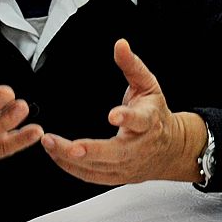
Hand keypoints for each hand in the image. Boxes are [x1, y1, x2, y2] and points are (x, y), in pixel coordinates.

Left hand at [41, 39, 205, 183]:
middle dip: (88, 150)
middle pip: (115, 153)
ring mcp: (128, 165)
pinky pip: (92, 176)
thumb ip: (131, 66)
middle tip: (63, 143)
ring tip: (49, 143)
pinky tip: (55, 155)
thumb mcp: (148, 86)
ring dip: (71, 158)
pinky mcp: (117, 176)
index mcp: (149, 122)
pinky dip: (72, 168)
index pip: (140, 120)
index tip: (113, 115)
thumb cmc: (156, 114)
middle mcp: (139, 146)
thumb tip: (120, 45)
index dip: (127, 117)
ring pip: (99, 167)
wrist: (171, 148)